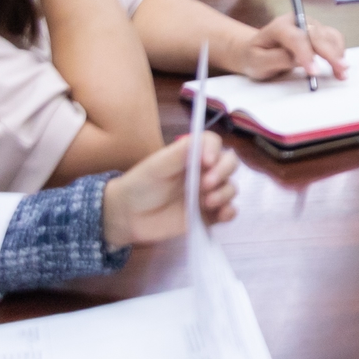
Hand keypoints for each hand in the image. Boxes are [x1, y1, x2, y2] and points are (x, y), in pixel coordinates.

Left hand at [100, 132, 238, 246]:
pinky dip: (230, 212)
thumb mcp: (157, 165)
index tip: (207, 161)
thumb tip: (205, 142)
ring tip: (206, 203)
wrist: (128, 216)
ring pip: (231, 188)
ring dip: (225, 193)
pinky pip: (228, 212)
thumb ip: (180, 152)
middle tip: (206, 184)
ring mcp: (207, 194)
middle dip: (223, 172)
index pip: (214, 144)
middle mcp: (204, 172)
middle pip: (229, 164)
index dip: (215, 149)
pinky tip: (221, 214)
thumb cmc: (140, 184)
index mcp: (192, 156)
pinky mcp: (208, 215)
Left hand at [233, 13, 346, 81]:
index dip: (307, 54)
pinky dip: (340, 52)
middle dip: (330, 53)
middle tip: (340, 70)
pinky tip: (341, 66)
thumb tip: (299, 60)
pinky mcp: (318, 32)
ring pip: (329, 35)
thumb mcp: (258, 62)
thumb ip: (278, 59)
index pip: (296, 38)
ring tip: (342, 72)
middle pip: (318, 35)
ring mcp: (310, 25)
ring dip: (338, 53)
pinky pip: (333, 39)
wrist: (256, 50)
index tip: (314, 72)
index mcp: (279, 26)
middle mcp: (298, 20)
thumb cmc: (256, 57)